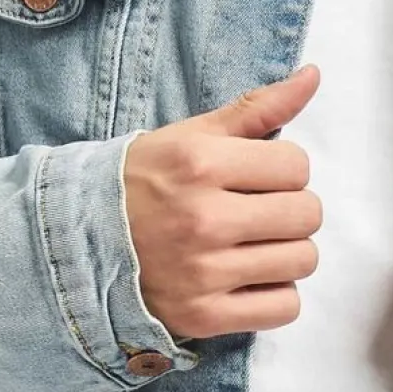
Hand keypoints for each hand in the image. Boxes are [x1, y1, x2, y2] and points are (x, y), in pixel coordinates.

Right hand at [121, 64, 323, 342]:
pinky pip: (284, 309)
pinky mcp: (203, 315)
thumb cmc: (144, 182)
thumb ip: (258, 108)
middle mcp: (204, 219)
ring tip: (253, 245)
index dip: (284, 170)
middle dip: (291, 210)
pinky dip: (276, 296)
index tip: (258, 178)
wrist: (79, 240)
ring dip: (287, 253)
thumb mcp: (192, 135)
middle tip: (258, 212)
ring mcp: (203, 272)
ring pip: (302, 261)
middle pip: (307, 215)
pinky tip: (249, 279)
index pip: (297, 166)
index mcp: (201, 164)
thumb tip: (313, 76)